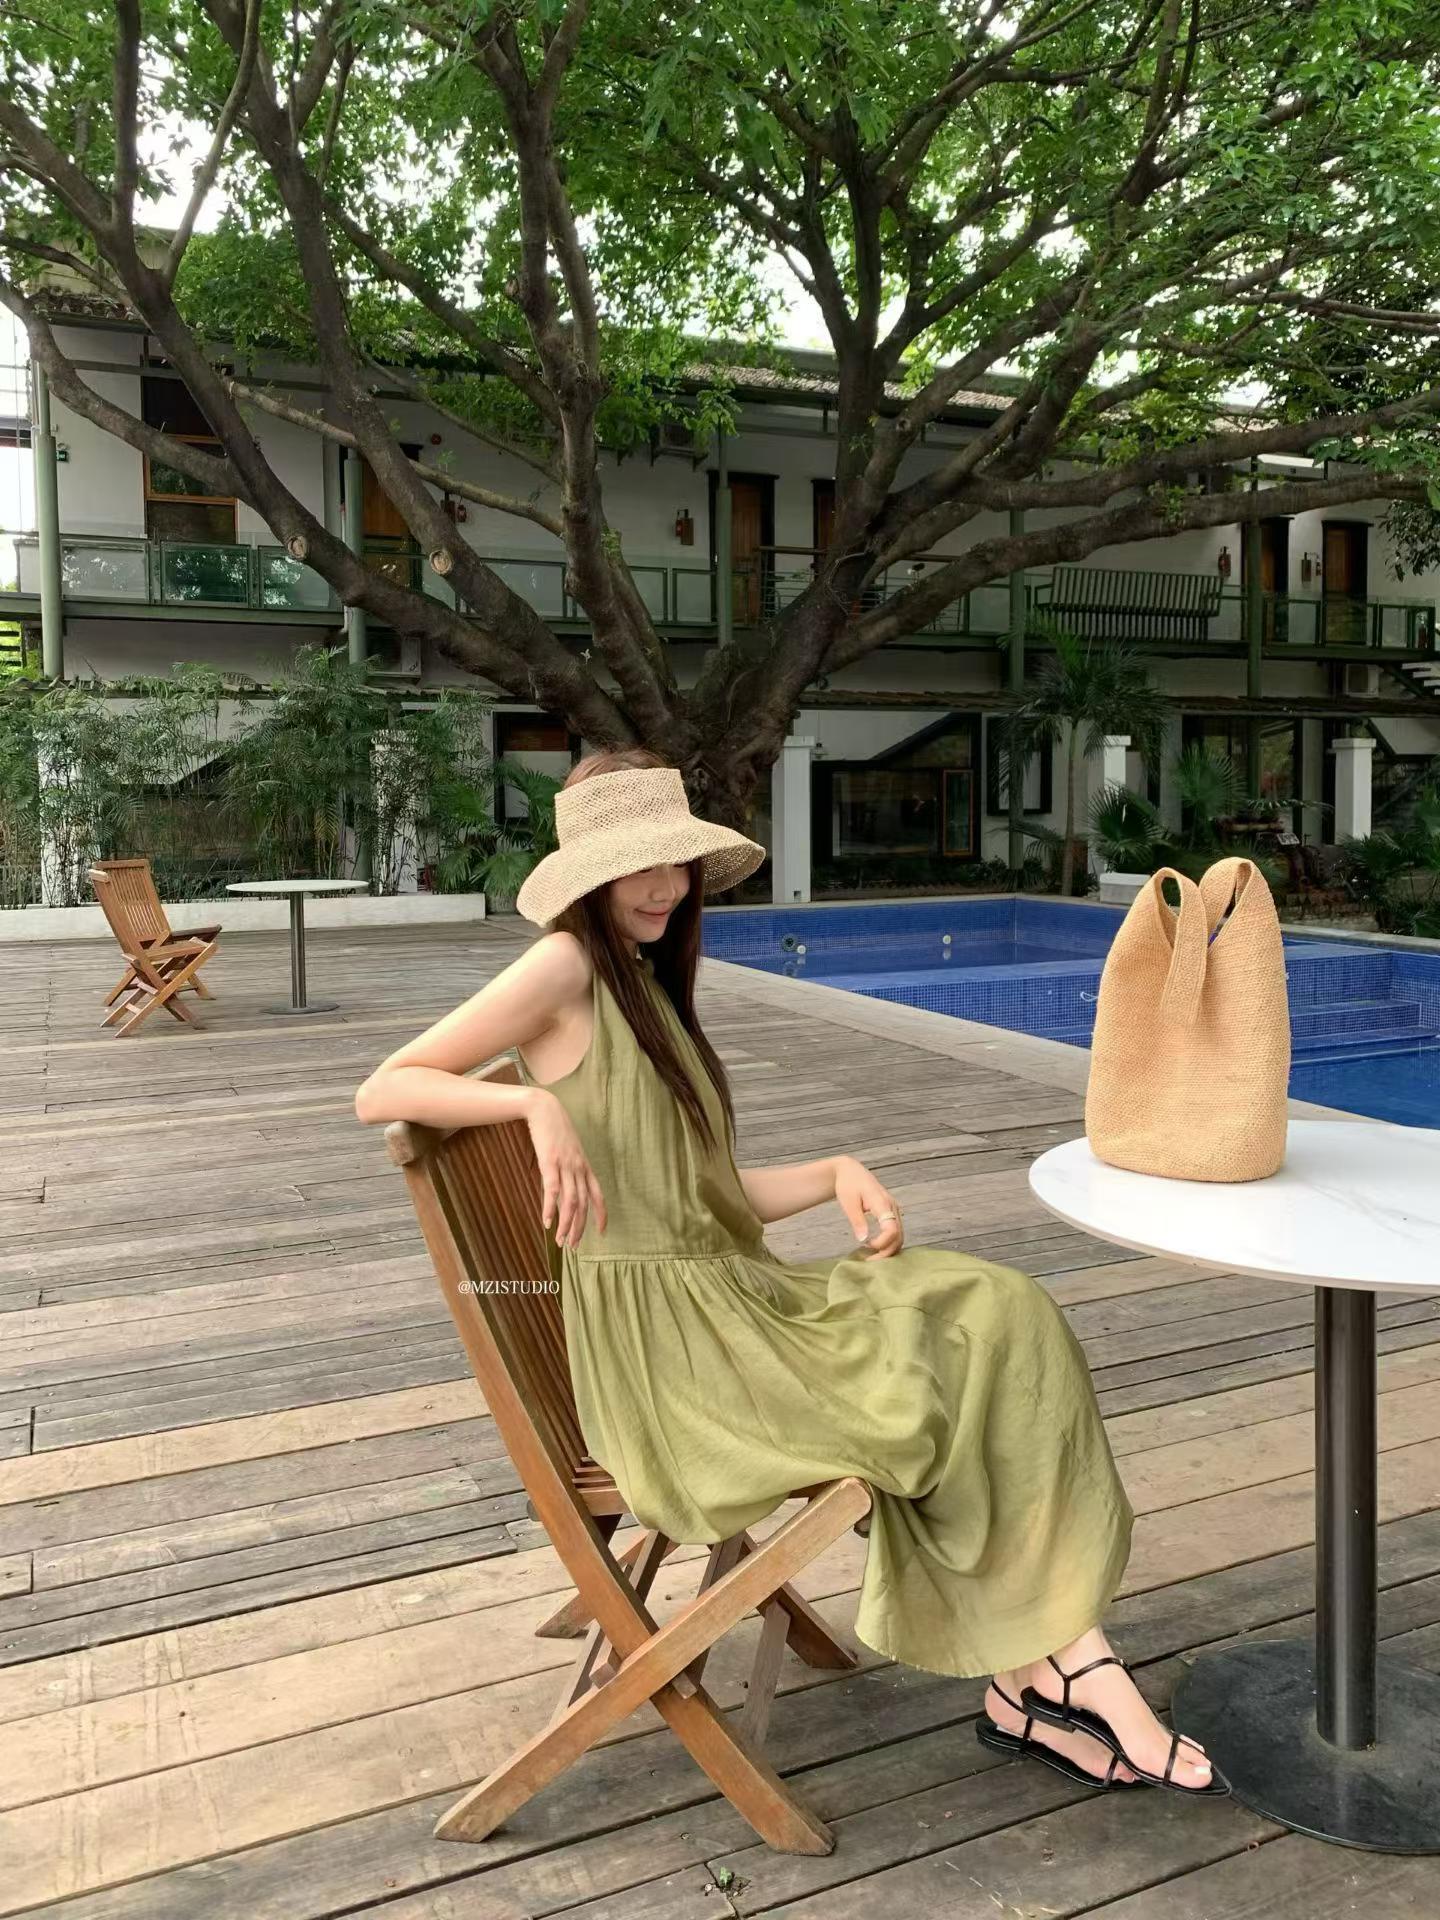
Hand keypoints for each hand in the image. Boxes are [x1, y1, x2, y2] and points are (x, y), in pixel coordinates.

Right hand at [526, 1091, 606, 1248]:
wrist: (544, 1109)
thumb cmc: (556, 1129)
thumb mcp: (570, 1149)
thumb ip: (572, 1166)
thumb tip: (570, 1182)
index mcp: (585, 1166)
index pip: (598, 1195)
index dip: (601, 1215)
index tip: (602, 1232)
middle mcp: (579, 1168)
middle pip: (583, 1205)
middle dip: (579, 1228)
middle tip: (574, 1247)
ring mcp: (565, 1166)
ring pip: (570, 1203)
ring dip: (566, 1225)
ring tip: (560, 1241)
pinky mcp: (550, 1163)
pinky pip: (552, 1191)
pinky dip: (550, 1209)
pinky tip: (547, 1222)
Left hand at [833, 1156, 904, 1258]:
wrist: (851, 1171)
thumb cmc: (848, 1184)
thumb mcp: (848, 1202)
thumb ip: (857, 1220)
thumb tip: (862, 1240)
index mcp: (882, 1203)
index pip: (891, 1228)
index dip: (882, 1243)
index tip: (866, 1246)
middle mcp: (892, 1206)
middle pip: (899, 1235)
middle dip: (887, 1251)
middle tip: (869, 1261)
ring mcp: (894, 1209)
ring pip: (900, 1235)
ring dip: (889, 1249)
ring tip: (872, 1257)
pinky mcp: (891, 1212)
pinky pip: (896, 1231)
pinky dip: (889, 1242)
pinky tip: (876, 1248)